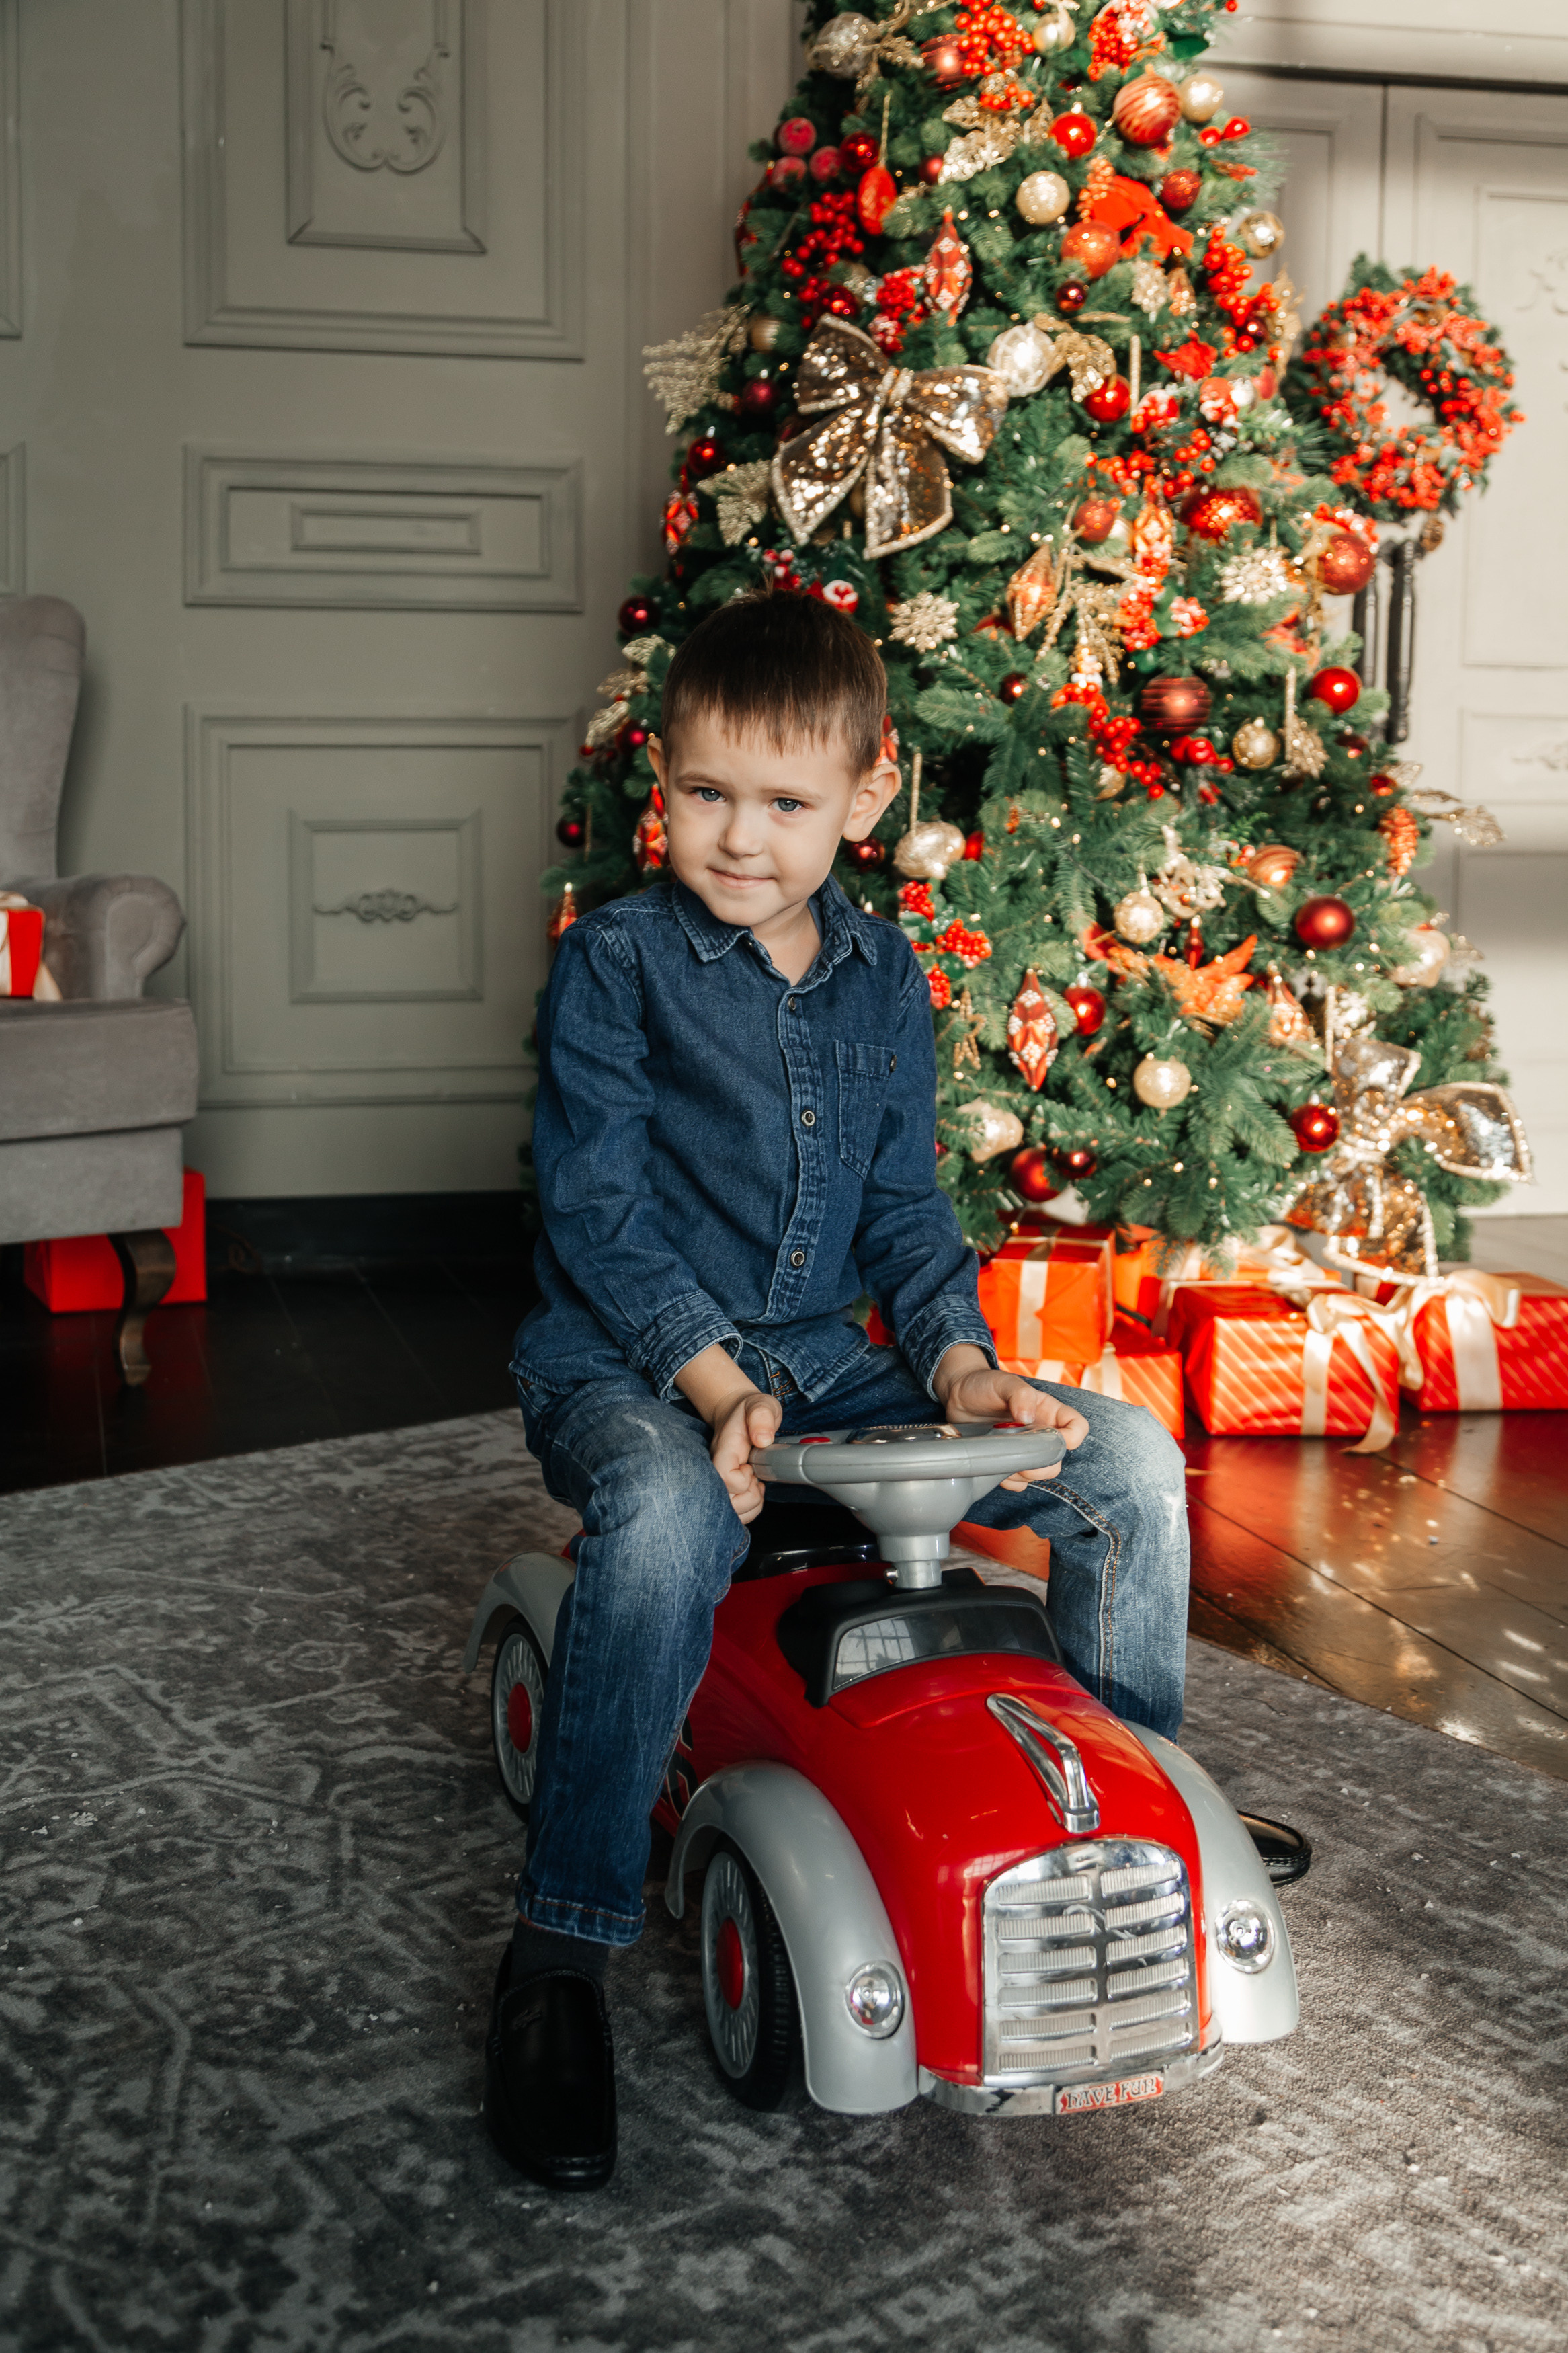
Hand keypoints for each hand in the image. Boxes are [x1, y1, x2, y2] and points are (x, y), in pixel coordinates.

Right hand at [708, 1387, 783, 1523]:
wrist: (736, 1412)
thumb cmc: (749, 1411)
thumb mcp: (761, 1406)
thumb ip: (762, 1417)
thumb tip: (763, 1439)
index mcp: (723, 1451)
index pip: (725, 1478)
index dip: (744, 1479)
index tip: (752, 1466)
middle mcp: (716, 1470)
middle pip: (726, 1504)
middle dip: (749, 1499)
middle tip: (757, 1479)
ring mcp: (719, 1481)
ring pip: (731, 1513)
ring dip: (751, 1505)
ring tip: (756, 1484)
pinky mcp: (726, 1489)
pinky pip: (735, 1513)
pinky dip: (750, 1509)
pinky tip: (754, 1489)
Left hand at [931, 1346, 1088, 1488]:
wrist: (958, 1396)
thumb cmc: (985, 1384)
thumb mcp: (1004, 1382)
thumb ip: (1020, 1394)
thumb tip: (1027, 1417)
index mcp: (1048, 1411)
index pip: (1077, 1427)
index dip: (1073, 1437)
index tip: (1055, 1440)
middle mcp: (1041, 1432)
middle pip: (1058, 1459)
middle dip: (1043, 1463)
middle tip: (1019, 1454)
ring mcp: (1025, 1449)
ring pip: (1040, 1474)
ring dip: (1024, 1473)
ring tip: (1002, 1456)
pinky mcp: (1009, 1462)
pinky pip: (1019, 1483)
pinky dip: (1010, 1481)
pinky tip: (996, 1466)